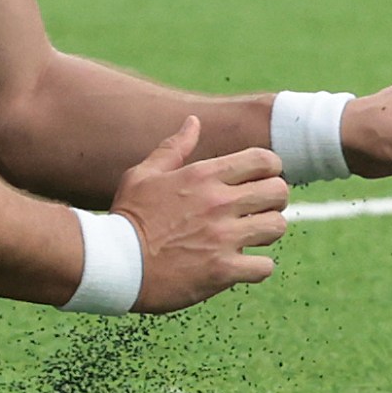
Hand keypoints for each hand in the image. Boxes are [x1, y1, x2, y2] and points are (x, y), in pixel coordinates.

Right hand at [112, 116, 290, 311]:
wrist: (112, 264)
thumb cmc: (127, 218)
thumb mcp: (143, 175)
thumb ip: (173, 148)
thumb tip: (193, 122)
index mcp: (203, 175)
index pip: (264, 160)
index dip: (271, 169)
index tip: (261, 181)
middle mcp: (218, 202)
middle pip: (279, 192)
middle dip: (274, 200)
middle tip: (259, 211)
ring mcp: (222, 237)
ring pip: (276, 227)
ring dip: (267, 233)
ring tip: (250, 238)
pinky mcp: (222, 270)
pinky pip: (263, 267)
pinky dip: (256, 268)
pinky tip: (240, 266)